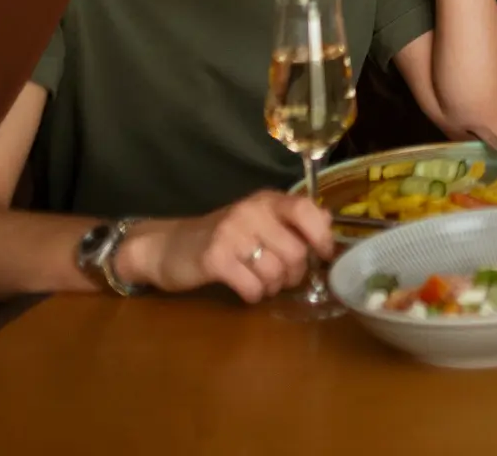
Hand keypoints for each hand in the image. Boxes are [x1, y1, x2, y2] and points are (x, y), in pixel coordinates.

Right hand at [130, 191, 334, 302]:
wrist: (167, 246)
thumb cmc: (222, 236)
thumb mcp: (258, 221)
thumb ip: (291, 221)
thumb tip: (329, 221)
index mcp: (266, 200)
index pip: (305, 209)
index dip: (321, 235)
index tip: (323, 255)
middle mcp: (251, 212)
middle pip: (295, 251)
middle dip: (294, 273)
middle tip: (282, 278)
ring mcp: (231, 234)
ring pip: (275, 272)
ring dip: (274, 286)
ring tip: (262, 283)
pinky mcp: (215, 259)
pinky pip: (253, 286)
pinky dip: (255, 295)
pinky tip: (247, 290)